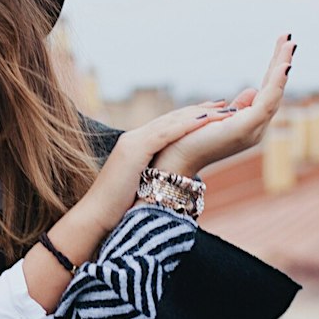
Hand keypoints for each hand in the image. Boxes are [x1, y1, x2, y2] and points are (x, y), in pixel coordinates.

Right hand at [81, 100, 240, 233]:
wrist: (94, 215)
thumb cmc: (114, 208)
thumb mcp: (136, 186)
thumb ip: (151, 176)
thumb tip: (168, 182)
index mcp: (134, 146)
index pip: (166, 126)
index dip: (190, 118)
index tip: (211, 114)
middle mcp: (134, 138)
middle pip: (172, 118)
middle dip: (199, 110)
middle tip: (223, 104)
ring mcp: (134, 142)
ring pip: (172, 122)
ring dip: (200, 114)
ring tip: (223, 109)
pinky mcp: (136, 150)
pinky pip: (167, 133)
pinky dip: (187, 125)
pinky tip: (206, 120)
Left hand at [151, 34, 294, 178]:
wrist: (175, 160)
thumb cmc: (190, 139)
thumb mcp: (218, 116)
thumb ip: (238, 107)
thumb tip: (253, 90)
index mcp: (250, 123)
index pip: (266, 91)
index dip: (274, 70)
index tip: (281, 45)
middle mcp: (256, 128)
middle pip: (274, 90)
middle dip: (282, 63)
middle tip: (289, 38)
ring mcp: (252, 129)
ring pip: (274, 94)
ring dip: (282, 68)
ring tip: (290, 45)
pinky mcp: (244, 128)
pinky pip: (266, 102)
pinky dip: (275, 84)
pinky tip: (282, 66)